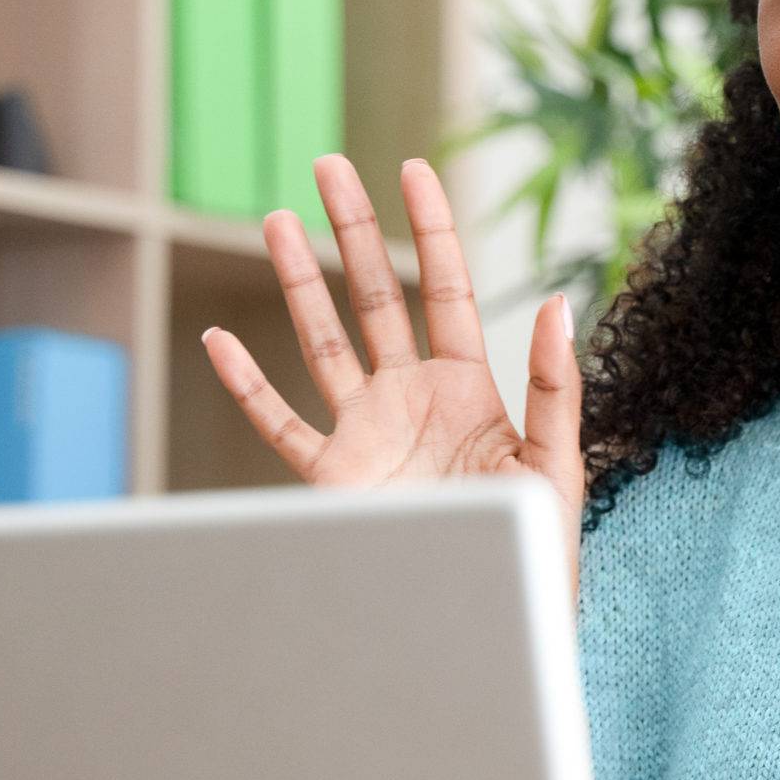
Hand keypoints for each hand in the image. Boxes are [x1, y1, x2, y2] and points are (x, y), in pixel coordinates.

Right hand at [199, 154, 586, 607]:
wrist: (489, 614)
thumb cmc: (537, 550)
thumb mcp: (556, 464)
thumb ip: (555, 387)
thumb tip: (560, 306)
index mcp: (469, 389)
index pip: (445, 289)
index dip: (429, 229)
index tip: (412, 169)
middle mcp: (411, 400)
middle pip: (374, 296)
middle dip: (351, 230)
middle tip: (328, 166)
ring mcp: (366, 436)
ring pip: (322, 341)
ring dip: (298, 282)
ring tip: (277, 219)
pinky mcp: (330, 482)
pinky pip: (278, 424)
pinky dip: (245, 385)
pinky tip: (219, 340)